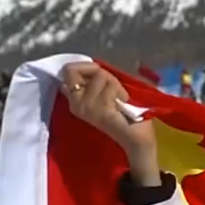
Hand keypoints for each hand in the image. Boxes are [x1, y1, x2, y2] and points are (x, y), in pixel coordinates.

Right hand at [61, 62, 160, 185]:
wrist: (136, 139)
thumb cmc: (123, 115)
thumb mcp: (103, 94)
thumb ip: (92, 82)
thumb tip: (89, 65)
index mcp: (74, 101)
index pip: (68, 70)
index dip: (87, 67)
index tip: (101, 74)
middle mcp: (75, 104)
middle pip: (78, 70)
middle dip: (99, 72)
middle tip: (112, 88)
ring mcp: (87, 107)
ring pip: (100, 75)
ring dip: (114, 83)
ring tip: (119, 99)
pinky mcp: (101, 109)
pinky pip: (111, 86)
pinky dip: (121, 91)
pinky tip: (123, 103)